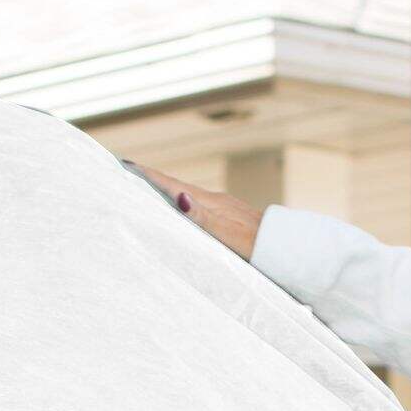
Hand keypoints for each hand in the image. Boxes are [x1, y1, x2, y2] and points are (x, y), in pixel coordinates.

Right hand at [125, 162, 261, 261]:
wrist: (284, 246)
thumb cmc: (254, 245)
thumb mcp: (225, 234)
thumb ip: (202, 217)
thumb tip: (178, 197)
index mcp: (208, 203)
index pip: (172, 185)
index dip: (148, 176)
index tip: (125, 164)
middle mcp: (213, 200)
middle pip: (175, 186)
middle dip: (151, 179)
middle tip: (127, 172)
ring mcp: (220, 207)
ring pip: (186, 194)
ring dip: (165, 190)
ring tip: (146, 187)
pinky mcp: (226, 216)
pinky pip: (196, 205)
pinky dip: (180, 202)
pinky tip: (180, 207)